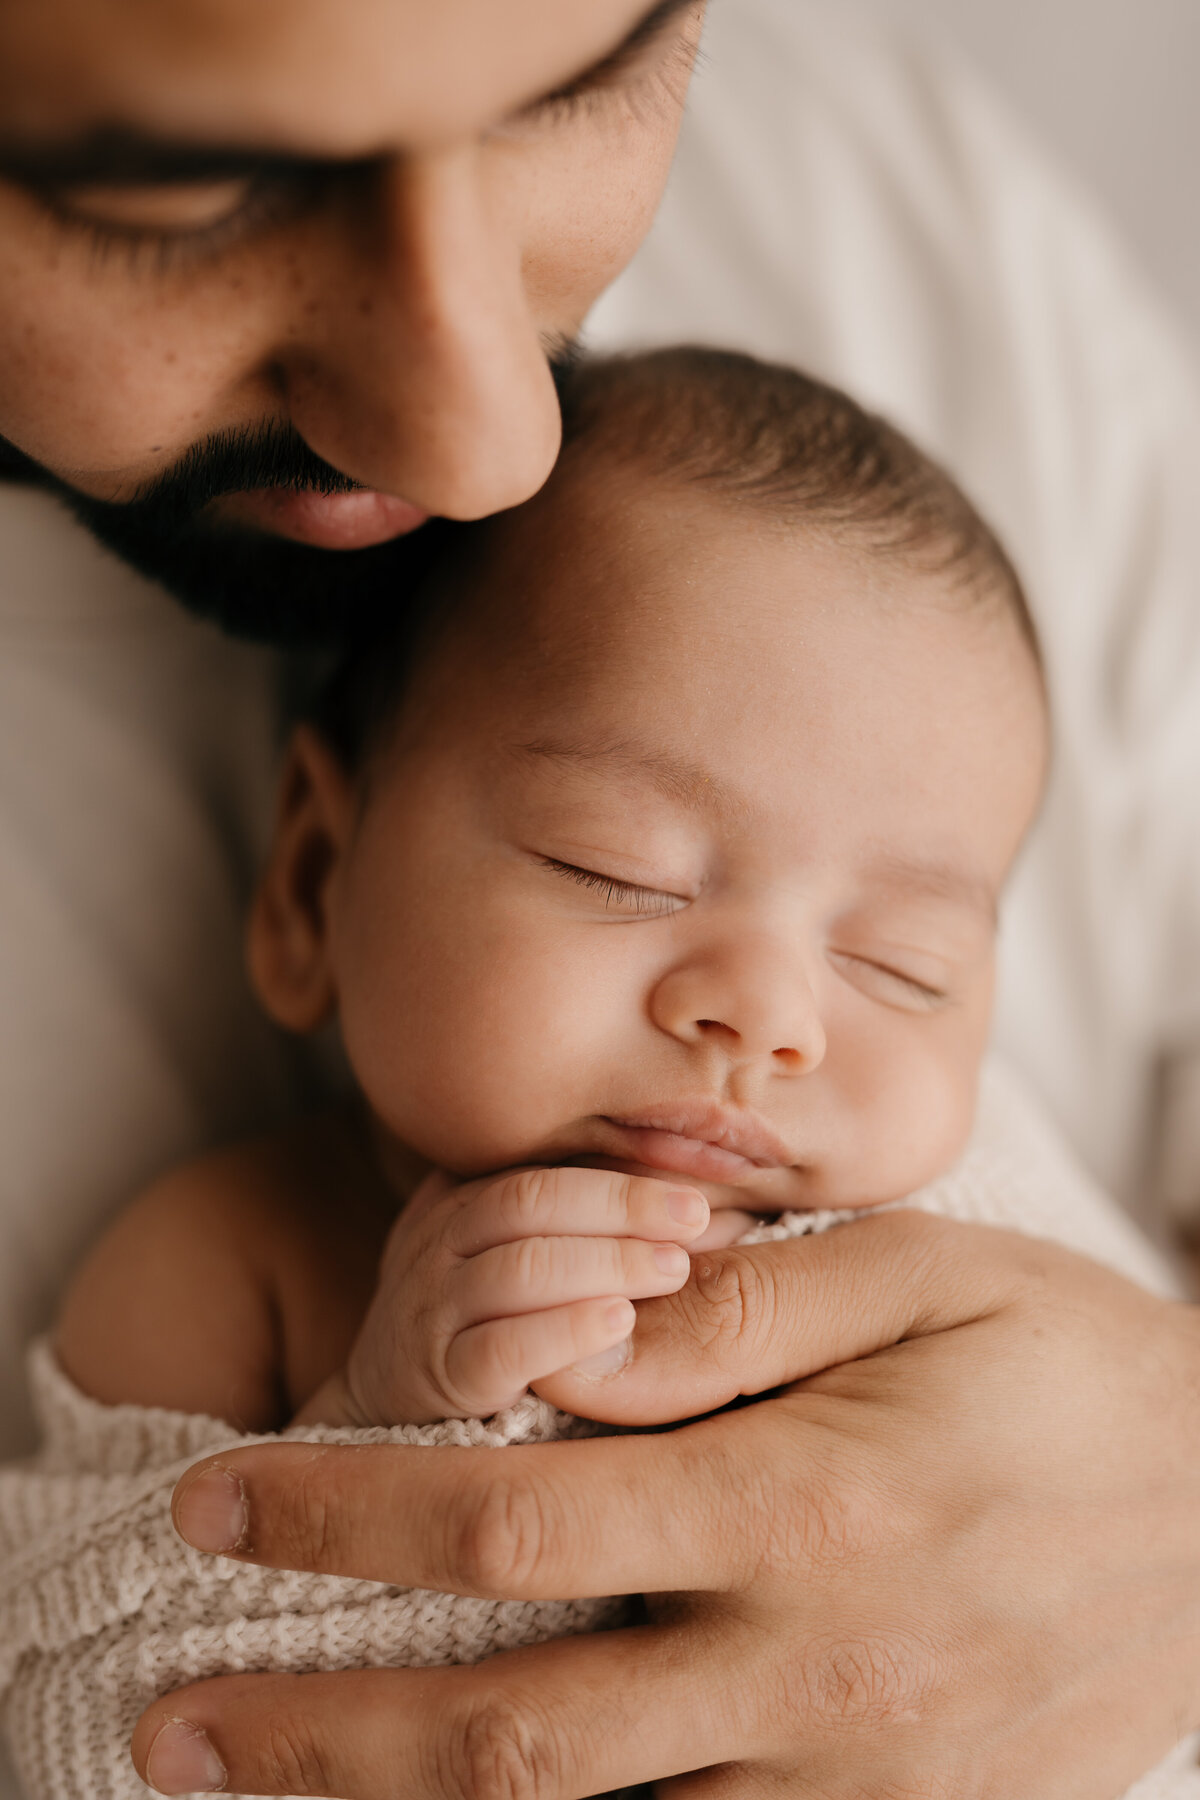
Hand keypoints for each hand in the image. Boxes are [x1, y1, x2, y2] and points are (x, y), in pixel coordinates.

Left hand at [136, 1212, 1199, 1798]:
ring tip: (267, 1795)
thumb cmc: (1069, 1363)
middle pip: (513, 1729)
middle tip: (171, 1723)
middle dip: (318, 1737)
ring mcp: (852, 1784)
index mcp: (810, 1504)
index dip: (345, 1512)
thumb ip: (737, 1309)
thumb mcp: (922, 1273)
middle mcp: (814, 1672)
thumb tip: (566, 1343)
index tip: (218, 1496)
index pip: (519, 1514)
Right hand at [294, 1165, 711, 1424]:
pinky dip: (562, 1332)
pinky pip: (496, 1350)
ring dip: (604, 1261)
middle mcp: (438, 1243)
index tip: (694, 1179)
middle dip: (620, 1203)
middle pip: (526, 1200)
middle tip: (695, 1217)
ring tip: (673, 1269)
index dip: (622, 1167)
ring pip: (514, 1267)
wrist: (384, 1415)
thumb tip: (716, 1210)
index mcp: (462, 1199)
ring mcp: (429, 1311)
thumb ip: (591, 1225)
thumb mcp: (518, 1256)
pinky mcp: (436, 1382)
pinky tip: (618, 1325)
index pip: (542, 1162)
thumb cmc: (485, 1326)